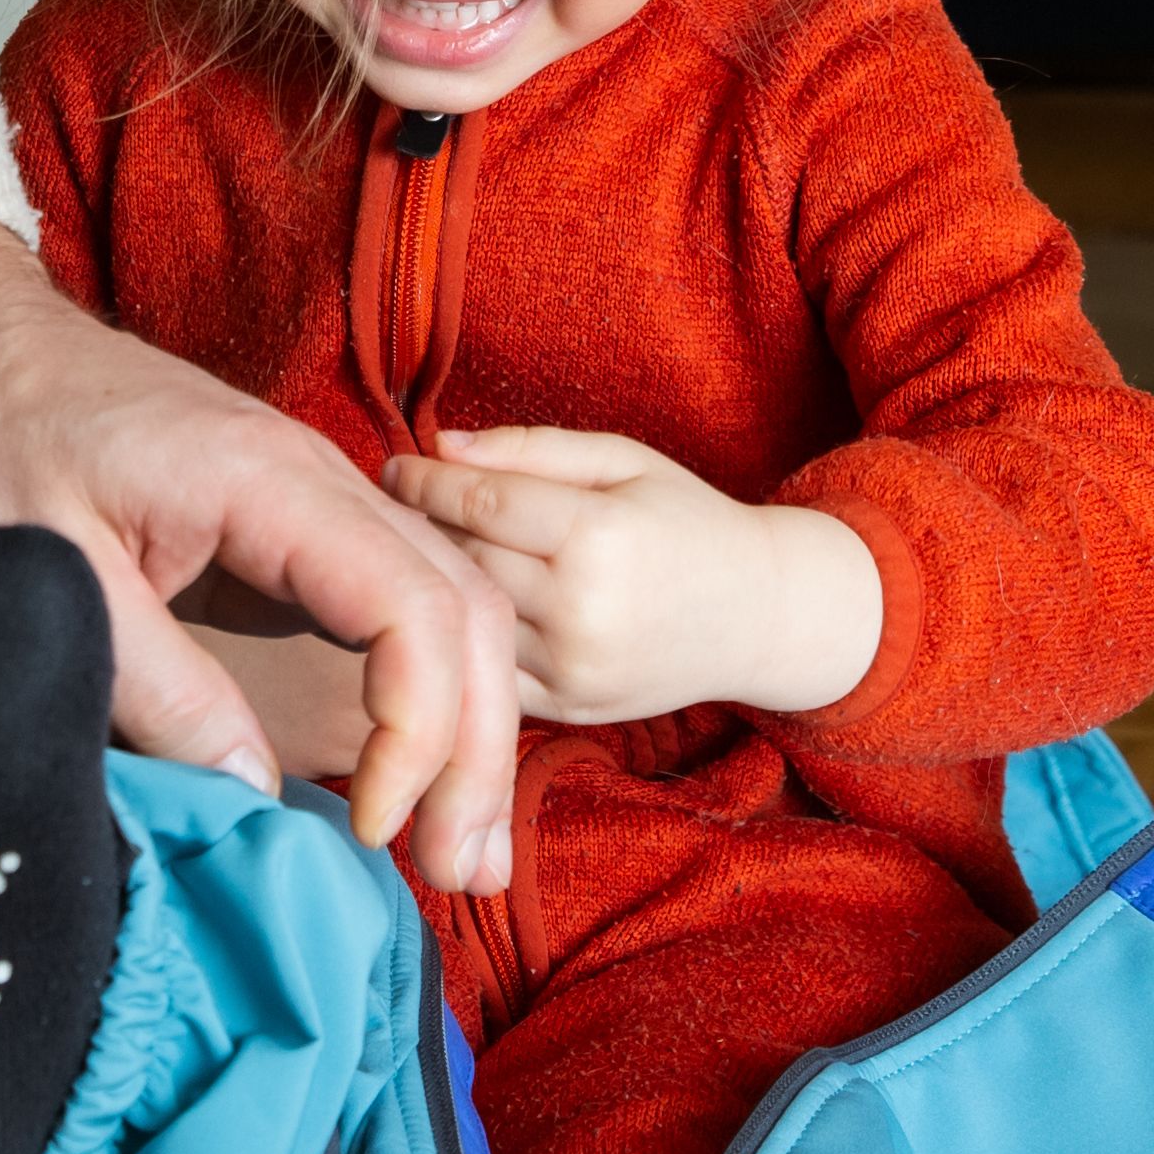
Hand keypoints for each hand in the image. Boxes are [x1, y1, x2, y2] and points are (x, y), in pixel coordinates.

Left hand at [0, 216, 522, 894]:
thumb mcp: (48, 579)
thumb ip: (157, 690)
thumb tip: (255, 797)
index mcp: (267, 482)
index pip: (413, 607)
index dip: (419, 731)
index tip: (368, 825)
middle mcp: (318, 481)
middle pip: (465, 611)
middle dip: (476, 751)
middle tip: (461, 875)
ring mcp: (315, 501)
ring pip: (451, 606)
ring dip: (469, 729)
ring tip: (459, 849)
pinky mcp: (293, 530)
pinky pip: (400, 606)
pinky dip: (427, 694)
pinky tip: (413, 777)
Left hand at [385, 426, 883, 724]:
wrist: (759, 618)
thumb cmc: (687, 521)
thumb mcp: (624, 461)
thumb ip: (531, 449)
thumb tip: (440, 445)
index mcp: (599, 535)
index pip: (480, 503)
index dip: (426, 482)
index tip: (395, 466)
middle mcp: (584, 608)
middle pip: (467, 558)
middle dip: (427, 527)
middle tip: (401, 503)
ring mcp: (575, 668)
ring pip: (473, 614)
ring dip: (443, 582)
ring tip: (428, 551)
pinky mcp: (570, 708)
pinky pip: (490, 668)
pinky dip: (469, 635)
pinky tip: (464, 606)